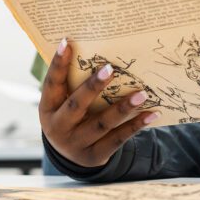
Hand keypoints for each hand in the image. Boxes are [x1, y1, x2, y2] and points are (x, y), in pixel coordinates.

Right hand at [39, 38, 159, 167]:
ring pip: (102, 124)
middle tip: (111, 68)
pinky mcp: (95, 156)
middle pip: (77, 105)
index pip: (52, 83)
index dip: (58, 63)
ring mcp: (76, 144)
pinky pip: (118, 139)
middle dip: (93, 86)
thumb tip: (101, 50)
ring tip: (142, 94)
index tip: (68, 42)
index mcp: (48, 109)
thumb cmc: (72, 116)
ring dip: (123, 108)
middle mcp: (58, 128)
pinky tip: (152, 113)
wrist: (70, 157)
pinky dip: (136, 126)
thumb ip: (75, 82)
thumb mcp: (64, 103)